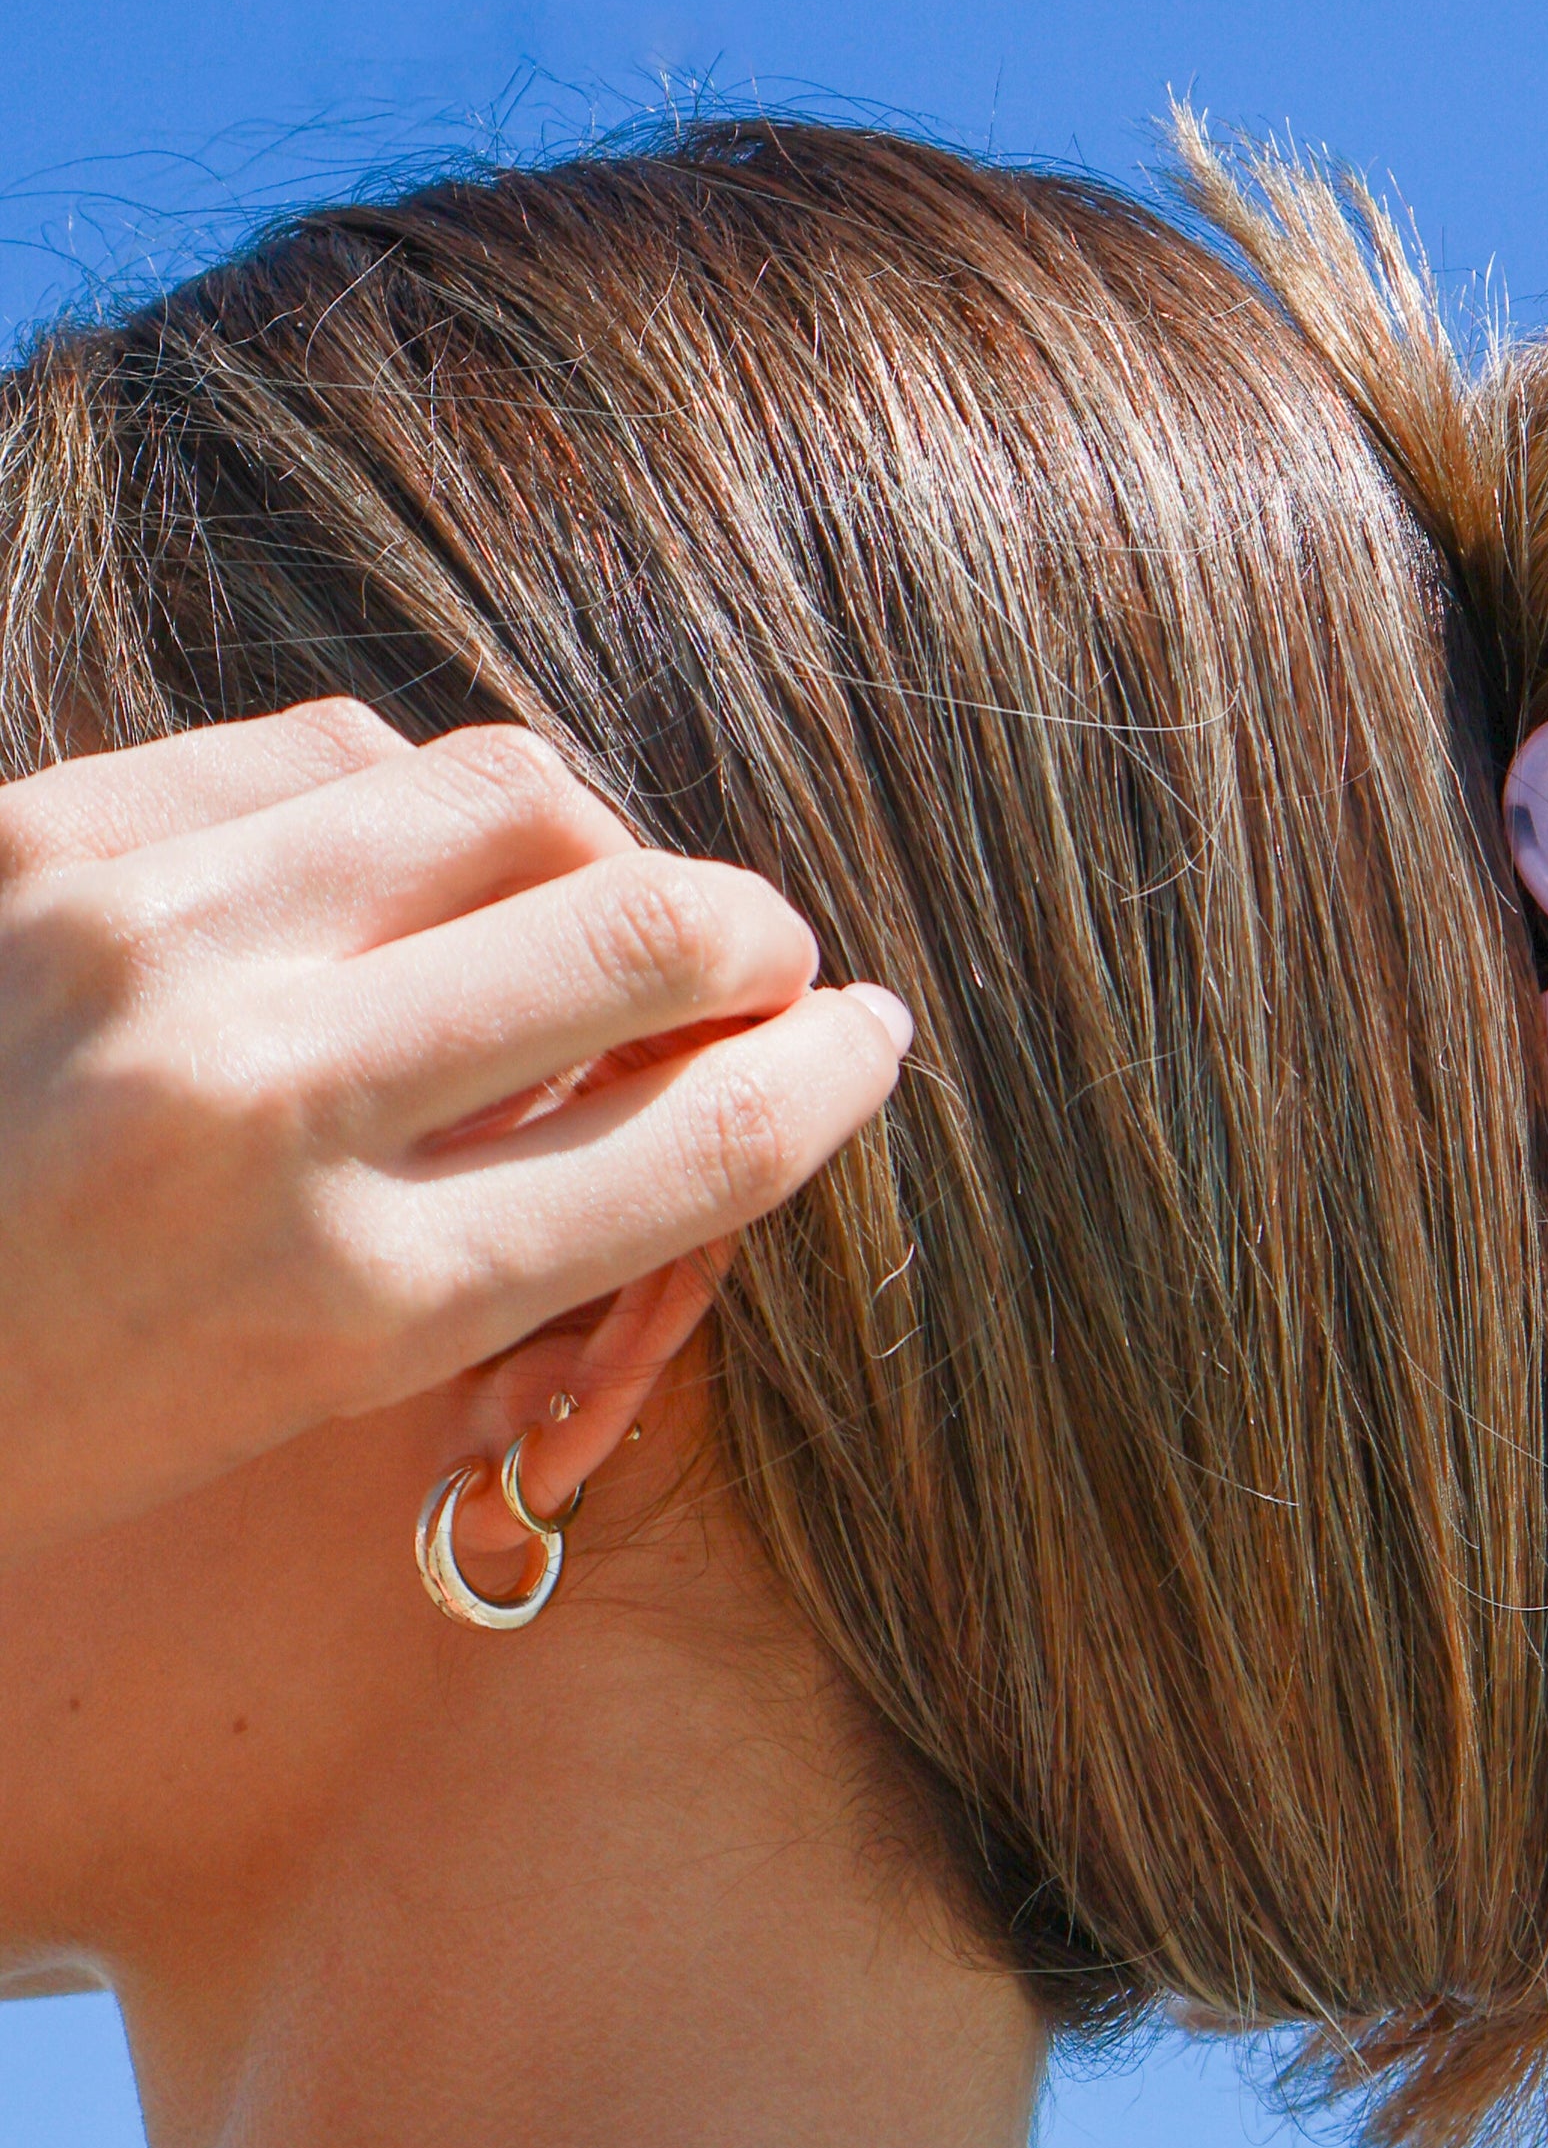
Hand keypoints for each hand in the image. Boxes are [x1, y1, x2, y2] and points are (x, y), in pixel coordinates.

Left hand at [0, 702, 910, 1563]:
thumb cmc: (52, 1397)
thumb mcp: (312, 1385)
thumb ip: (519, 1235)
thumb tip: (710, 1080)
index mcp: (351, 1298)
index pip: (698, 1141)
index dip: (826, 1076)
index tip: (865, 1034)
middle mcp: (265, 1106)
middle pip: (645, 933)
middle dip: (751, 937)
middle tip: (756, 958)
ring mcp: (142, 942)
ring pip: (508, 792)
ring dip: (585, 851)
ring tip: (561, 908)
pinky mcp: (36, 828)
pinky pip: (325, 750)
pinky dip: (402, 806)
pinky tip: (381, 871)